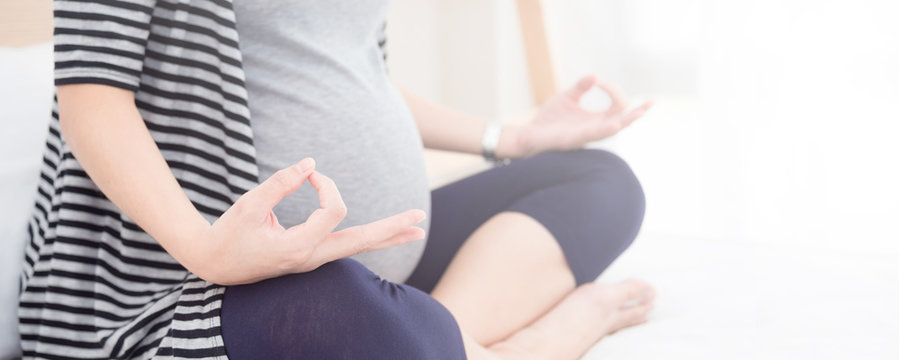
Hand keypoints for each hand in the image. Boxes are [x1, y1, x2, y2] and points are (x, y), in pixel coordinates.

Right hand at [190, 158, 426, 284]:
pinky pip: (347, 247)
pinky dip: (369, 238)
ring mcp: (313, 260)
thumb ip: (279, 184)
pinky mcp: (311, 256)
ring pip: (358, 247)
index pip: (332, 212)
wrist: (214, 264)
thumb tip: (311, 163)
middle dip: (391, 229)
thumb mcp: (248, 206)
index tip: (310, 173)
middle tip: (420, 219)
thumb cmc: (228, 234)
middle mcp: (311, 258)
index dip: (327, 186)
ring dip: (387, 236)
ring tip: (416, 229)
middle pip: (361, 242)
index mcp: (297, 249)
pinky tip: (386, 235)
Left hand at [503, 75, 652, 157]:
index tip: (600, 81)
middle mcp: (594, 129)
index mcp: (595, 120)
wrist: (528, 134)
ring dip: (624, 122)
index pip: (617, 107)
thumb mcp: (567, 98)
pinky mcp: (571, 141)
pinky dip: (603, 130)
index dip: (614, 90)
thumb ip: (581, 87)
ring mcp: (584, 136)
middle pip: (622, 121)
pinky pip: (590, 136)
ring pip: (609, 131)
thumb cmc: (549, 120)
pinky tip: (613, 124)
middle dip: (636, 113)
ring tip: (638, 114)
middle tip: (650, 104)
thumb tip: (595, 76)